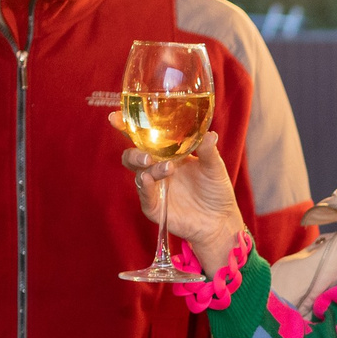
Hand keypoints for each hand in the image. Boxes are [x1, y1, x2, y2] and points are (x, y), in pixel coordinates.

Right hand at [117, 120, 243, 274]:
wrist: (220, 220)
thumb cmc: (216, 191)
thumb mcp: (214, 167)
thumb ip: (208, 151)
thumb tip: (209, 134)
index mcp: (168, 153)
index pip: (143, 138)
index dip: (127, 127)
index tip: (116, 117)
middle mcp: (157, 168)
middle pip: (133, 155)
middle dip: (134, 151)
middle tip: (147, 154)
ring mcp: (154, 187)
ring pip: (139, 173)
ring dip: (147, 168)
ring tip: (168, 167)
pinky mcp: (154, 206)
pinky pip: (145, 194)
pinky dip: (146, 186)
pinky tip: (150, 180)